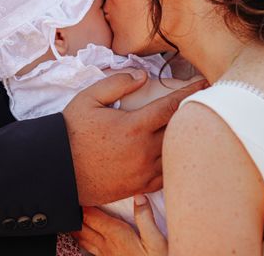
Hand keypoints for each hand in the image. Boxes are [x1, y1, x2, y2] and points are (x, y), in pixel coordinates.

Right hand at [63, 74, 207, 205]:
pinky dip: (174, 162)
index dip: (190, 92)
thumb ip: (117, 84)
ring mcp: (144, 171)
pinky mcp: (140, 186)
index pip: (172, 106)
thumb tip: (142, 76)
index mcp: (134, 126)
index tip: (204, 84)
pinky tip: (174, 153)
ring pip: (176, 154)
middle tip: (206, 103)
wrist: (58, 170)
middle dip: (194, 115)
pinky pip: (167, 174)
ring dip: (185, 140)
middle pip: (180, 131)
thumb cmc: (71, 132)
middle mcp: (144, 151)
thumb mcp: (89, 98)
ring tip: (194, 128)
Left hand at [74, 199, 166, 255]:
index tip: (79, 192)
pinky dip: (83, 242)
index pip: (91, 216)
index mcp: (115, 234)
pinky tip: (84, 240)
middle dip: (76, 215)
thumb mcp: (156, 240)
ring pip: (83, 240)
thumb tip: (138, 196)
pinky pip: (90, 251)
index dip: (83, 204)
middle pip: (82, 227)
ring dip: (77, 229)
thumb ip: (145, 218)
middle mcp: (106, 245)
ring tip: (72, 219)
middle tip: (71, 203)